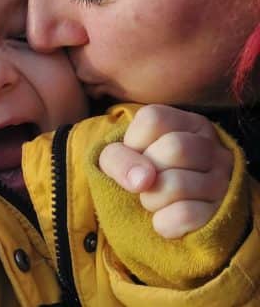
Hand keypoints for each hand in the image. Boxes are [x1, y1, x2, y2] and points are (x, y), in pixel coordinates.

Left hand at [99, 105, 232, 238]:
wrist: (166, 216)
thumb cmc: (141, 176)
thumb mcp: (120, 158)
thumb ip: (117, 159)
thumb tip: (142, 180)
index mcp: (188, 125)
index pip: (154, 119)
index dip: (134, 141)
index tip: (137, 155)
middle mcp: (212, 149)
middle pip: (175, 148)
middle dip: (145, 171)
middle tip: (146, 183)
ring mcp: (222, 182)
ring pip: (178, 184)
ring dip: (151, 199)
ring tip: (156, 200)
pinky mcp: (222, 214)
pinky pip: (185, 216)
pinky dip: (163, 222)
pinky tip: (166, 218)